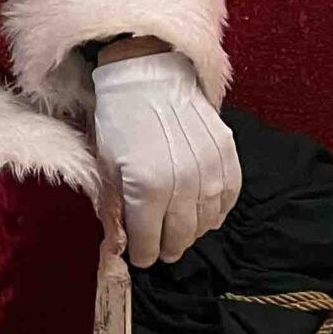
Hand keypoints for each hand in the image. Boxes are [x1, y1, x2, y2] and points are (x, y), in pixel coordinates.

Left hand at [92, 49, 241, 267]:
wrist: (149, 77)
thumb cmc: (119, 120)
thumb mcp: (105, 165)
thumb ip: (113, 209)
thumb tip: (118, 247)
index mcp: (146, 188)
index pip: (148, 242)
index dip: (142, 254)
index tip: (140, 256)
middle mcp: (182, 185)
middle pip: (179, 238)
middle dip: (167, 247)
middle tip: (160, 249)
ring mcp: (209, 173)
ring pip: (205, 225)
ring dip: (190, 232)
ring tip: (178, 230)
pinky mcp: (228, 160)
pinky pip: (226, 203)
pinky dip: (213, 213)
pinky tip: (200, 211)